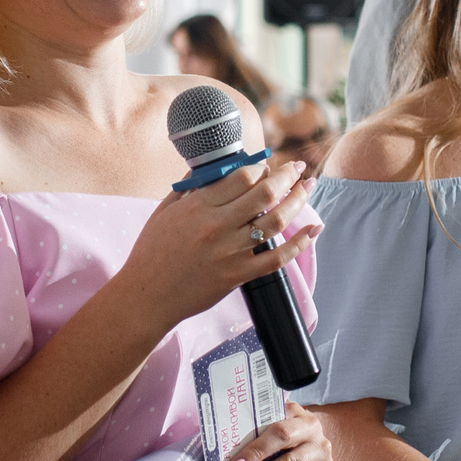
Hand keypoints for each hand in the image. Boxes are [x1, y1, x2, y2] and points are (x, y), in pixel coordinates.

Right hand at [117, 156, 319, 331]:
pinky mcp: (238, 275)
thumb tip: (208, 167)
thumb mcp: (164, 211)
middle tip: (298, 168)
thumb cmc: (151, 253)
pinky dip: (300, 243)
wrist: (147, 296)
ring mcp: (230, 252)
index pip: (241, 177)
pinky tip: (313, 229)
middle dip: (287, 176)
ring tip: (308, 188)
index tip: (268, 164)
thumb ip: (188, 187)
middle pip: (264, 193)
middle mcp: (217, 226)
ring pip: (275, 220)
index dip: (261, 167)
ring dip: (297, 201)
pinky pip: (277, 258)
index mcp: (199, 207)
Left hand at [224, 401, 333, 460]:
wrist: (318, 446)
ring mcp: (322, 454)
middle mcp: (314, 433)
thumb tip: (227, 433)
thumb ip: (261, 424)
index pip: (276, 428)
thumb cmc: (291, 434)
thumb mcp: (280, 423)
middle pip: (285, 446)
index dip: (255, 447)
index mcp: (300, 416)